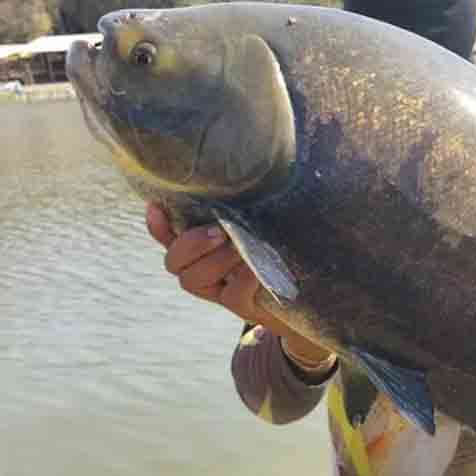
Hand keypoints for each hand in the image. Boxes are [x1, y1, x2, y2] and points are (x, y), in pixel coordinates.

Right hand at [145, 203, 334, 364]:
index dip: (158, 224)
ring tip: (240, 248)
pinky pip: (232, 296)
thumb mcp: (266, 221)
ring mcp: (223, 290)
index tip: (157, 205)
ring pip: (192, 281)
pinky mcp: (244, 308)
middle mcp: (206, 269)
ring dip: (215, 261)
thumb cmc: (286, 247)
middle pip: (173, 261)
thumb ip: (249, 204)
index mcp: (205, 246)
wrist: (312, 293)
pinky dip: (242, 280)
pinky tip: (256, 268)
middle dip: (190, 244)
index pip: (168, 236)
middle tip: (220, 231)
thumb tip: (251, 159)